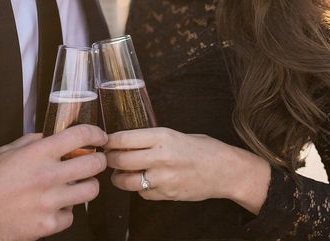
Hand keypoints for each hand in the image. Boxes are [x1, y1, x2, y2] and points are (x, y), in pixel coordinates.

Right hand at [0, 124, 107, 240]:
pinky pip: (71, 216)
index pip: (80, 135)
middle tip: (95, 160)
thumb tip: (53, 137)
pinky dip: (66, 211)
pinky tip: (55, 206)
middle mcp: (48, 176)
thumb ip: (34, 141)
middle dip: (99, 160)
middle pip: (94, 164)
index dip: (95, 133)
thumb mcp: (9, 149)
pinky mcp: (47, 226)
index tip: (100, 136)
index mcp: (39, 153)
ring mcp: (50, 203)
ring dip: (87, 186)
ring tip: (77, 184)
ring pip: (90, 191)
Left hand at [105, 127, 269, 213]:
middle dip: (109, 159)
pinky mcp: (167, 195)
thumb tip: (127, 141)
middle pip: (120, 160)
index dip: (109, 141)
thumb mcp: (175, 134)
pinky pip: (142, 194)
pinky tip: (142, 181)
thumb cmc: (202, 147)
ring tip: (118, 172)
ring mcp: (163, 178)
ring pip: (127, 181)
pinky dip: (138, 189)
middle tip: (106, 157)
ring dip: (118, 177)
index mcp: (162, 136)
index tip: (103, 141)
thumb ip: (152, 138)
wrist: (226, 170)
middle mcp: (160, 157)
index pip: (123, 139)